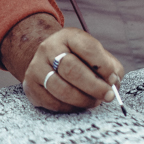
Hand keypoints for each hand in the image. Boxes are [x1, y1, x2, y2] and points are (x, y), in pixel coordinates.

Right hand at [0, 13, 124, 111]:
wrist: (49, 61)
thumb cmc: (80, 59)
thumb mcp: (96, 55)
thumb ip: (110, 67)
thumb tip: (113, 82)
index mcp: (68, 36)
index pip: (87, 48)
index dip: (103, 65)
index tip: (112, 78)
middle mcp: (49, 48)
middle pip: (71, 69)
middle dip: (94, 86)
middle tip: (108, 95)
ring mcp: (36, 67)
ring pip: (61, 88)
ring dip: (83, 99)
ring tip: (95, 101)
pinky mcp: (31, 87)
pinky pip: (52, 102)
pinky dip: (70, 107)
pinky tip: (79, 105)